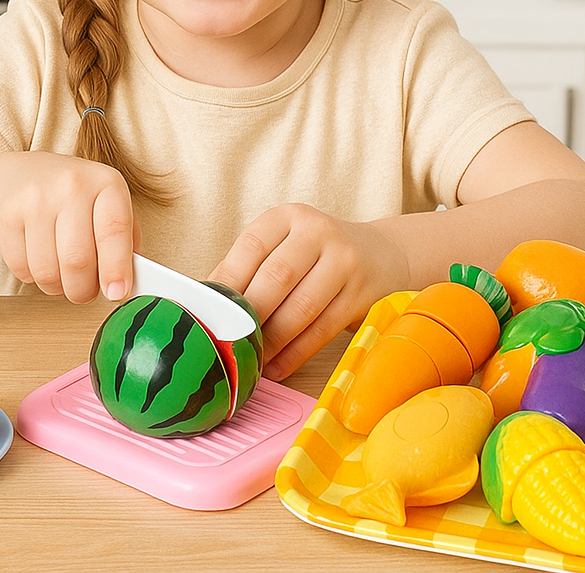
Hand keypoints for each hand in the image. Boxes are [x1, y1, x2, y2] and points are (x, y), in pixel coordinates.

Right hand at [0, 151, 139, 303]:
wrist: (16, 174)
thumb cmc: (72, 196)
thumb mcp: (106, 204)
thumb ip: (124, 239)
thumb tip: (131, 280)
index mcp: (106, 183)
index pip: (114, 230)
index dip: (116, 267)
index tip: (117, 293)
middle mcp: (71, 185)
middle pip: (78, 260)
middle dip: (83, 290)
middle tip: (84, 292)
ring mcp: (36, 198)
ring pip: (48, 271)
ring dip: (57, 286)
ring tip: (60, 272)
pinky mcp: (6, 215)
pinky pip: (22, 269)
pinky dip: (32, 276)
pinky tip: (37, 257)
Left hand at [209, 203, 409, 380]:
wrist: (382, 256)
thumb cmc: (315, 256)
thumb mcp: (284, 246)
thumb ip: (247, 268)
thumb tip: (202, 302)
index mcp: (288, 217)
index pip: (251, 247)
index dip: (227, 282)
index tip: (209, 313)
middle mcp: (318, 232)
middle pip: (277, 277)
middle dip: (250, 315)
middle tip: (229, 342)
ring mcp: (345, 261)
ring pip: (302, 307)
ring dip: (272, 340)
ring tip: (251, 361)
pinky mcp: (362, 294)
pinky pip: (323, 330)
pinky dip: (295, 354)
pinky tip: (276, 367)